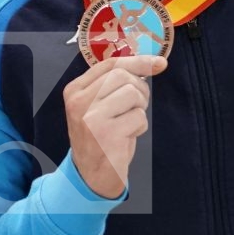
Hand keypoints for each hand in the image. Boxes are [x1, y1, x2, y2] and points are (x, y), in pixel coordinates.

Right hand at [64, 55, 167, 199]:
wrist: (91, 174)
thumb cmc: (101, 136)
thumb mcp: (100, 105)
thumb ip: (117, 83)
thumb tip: (156, 63)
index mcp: (75, 90)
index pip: (109, 64)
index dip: (138, 61)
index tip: (159, 63)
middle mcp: (78, 101)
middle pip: (123, 76)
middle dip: (139, 89)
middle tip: (136, 106)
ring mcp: (90, 117)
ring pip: (132, 93)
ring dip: (139, 109)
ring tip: (128, 122)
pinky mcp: (106, 133)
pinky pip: (138, 117)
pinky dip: (139, 127)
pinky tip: (126, 136)